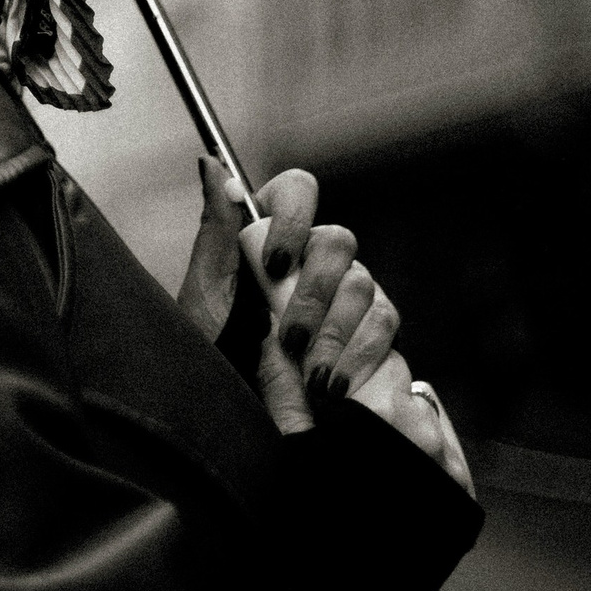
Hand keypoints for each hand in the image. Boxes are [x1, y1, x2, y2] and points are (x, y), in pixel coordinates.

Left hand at [179, 158, 389, 377]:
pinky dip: (361, 353)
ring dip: (335, 331)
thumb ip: (217, 230)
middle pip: (338, 241)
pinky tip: (335, 384)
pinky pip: (385, 322)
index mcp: (270, 241)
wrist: (241, 425)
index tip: (275, 264)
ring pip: (364, 283)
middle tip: (289, 339)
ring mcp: (346, 297)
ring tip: (309, 375)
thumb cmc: (215, 357)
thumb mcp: (204, 296)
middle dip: (315, 294)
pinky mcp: (371, 334)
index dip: (293, 217)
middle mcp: (312, 262)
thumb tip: (212, 165)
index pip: (298, 191)